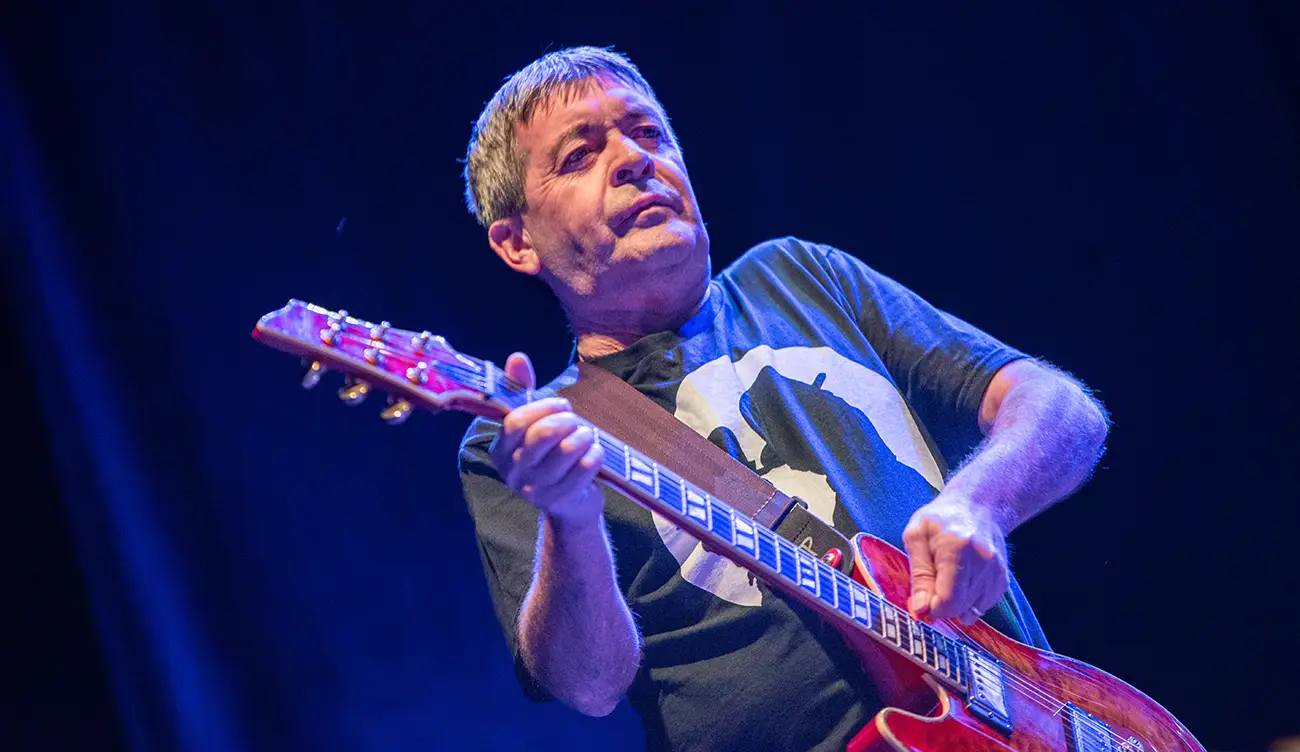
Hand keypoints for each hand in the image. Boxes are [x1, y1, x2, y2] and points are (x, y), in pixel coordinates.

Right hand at [489, 352, 605, 527]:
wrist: (570, 506)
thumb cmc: (551, 456)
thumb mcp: (535, 424)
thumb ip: (524, 391)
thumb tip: (516, 357)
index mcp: (500, 451)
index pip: (516, 421)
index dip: (543, 407)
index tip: (561, 404)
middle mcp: (513, 473)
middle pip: (543, 434)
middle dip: (567, 420)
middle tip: (576, 421)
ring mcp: (536, 491)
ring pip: (568, 450)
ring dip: (584, 436)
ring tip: (586, 437)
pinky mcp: (562, 502)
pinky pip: (586, 466)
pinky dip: (596, 454)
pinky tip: (594, 454)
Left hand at [902, 494, 1008, 625]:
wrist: (978, 505)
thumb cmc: (941, 519)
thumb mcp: (916, 537)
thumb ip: (919, 574)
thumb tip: (920, 609)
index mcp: (956, 549)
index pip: (948, 599)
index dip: (931, 609)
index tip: (921, 603)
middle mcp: (982, 563)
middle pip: (959, 607)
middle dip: (940, 606)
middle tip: (929, 589)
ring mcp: (996, 572)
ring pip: (971, 610)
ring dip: (954, 604)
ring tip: (946, 580)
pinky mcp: (1003, 579)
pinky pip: (983, 606)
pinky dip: (969, 602)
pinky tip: (960, 584)